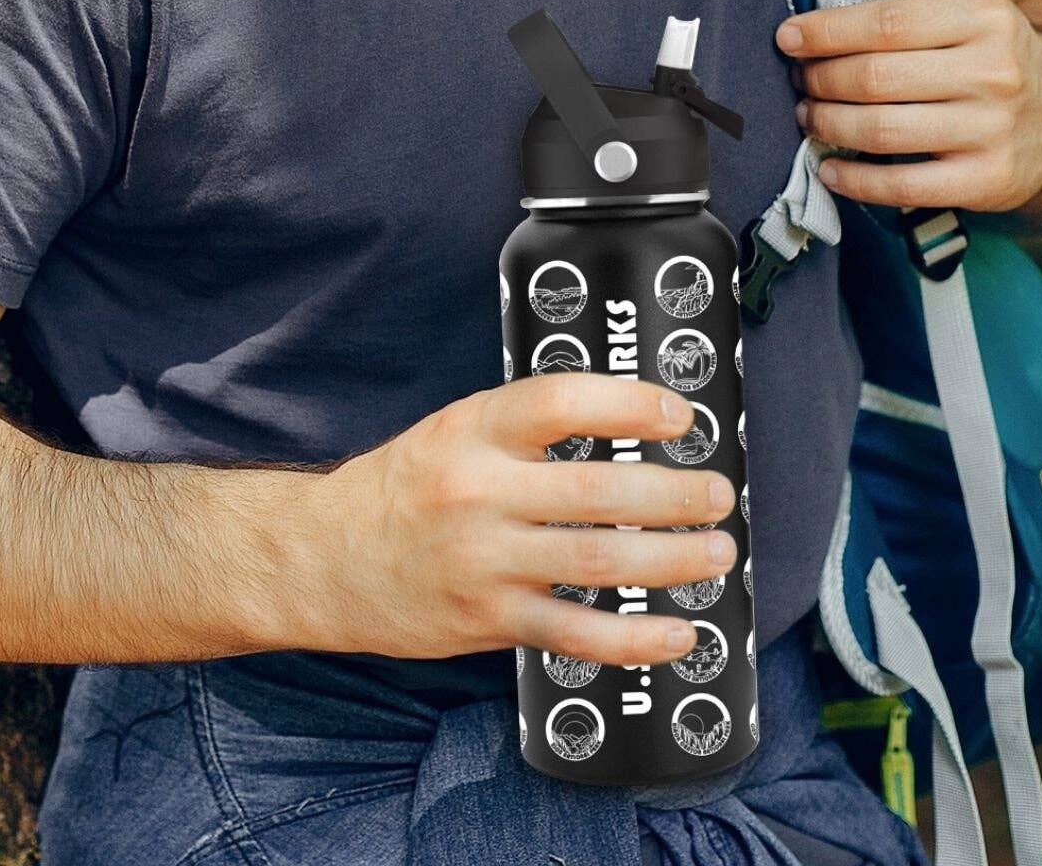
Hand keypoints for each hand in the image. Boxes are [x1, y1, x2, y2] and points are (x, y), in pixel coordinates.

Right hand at [288, 374, 737, 666]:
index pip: (563, 402)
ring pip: (595, 562)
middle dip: (674, 496)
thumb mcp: (459, 428)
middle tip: (720, 494)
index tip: (678, 416)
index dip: (630, 405)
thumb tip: (630, 420)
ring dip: (670, 561)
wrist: (322, 559)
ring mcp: (483, 561)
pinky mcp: (485, 621)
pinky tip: (675, 634)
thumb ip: (531, 426)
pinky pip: (572, 633)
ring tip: (716, 554)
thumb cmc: (407, 486)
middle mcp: (479, 492)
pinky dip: (632, 638)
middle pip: (596, 491)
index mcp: (476, 429)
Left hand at [775, 0, 1041, 216]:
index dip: (826, 31)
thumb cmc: (995, 48)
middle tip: (799, 79)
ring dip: (829, 125)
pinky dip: (856, 181)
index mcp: (985, 17)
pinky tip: (830, 169)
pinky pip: (905, 185)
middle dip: (821, 79)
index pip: (887, 22)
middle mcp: (993, 72)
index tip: (788, 37)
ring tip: (808, 116)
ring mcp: (992, 130)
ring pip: (883, 131)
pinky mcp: (988, 181)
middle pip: (876, 78)